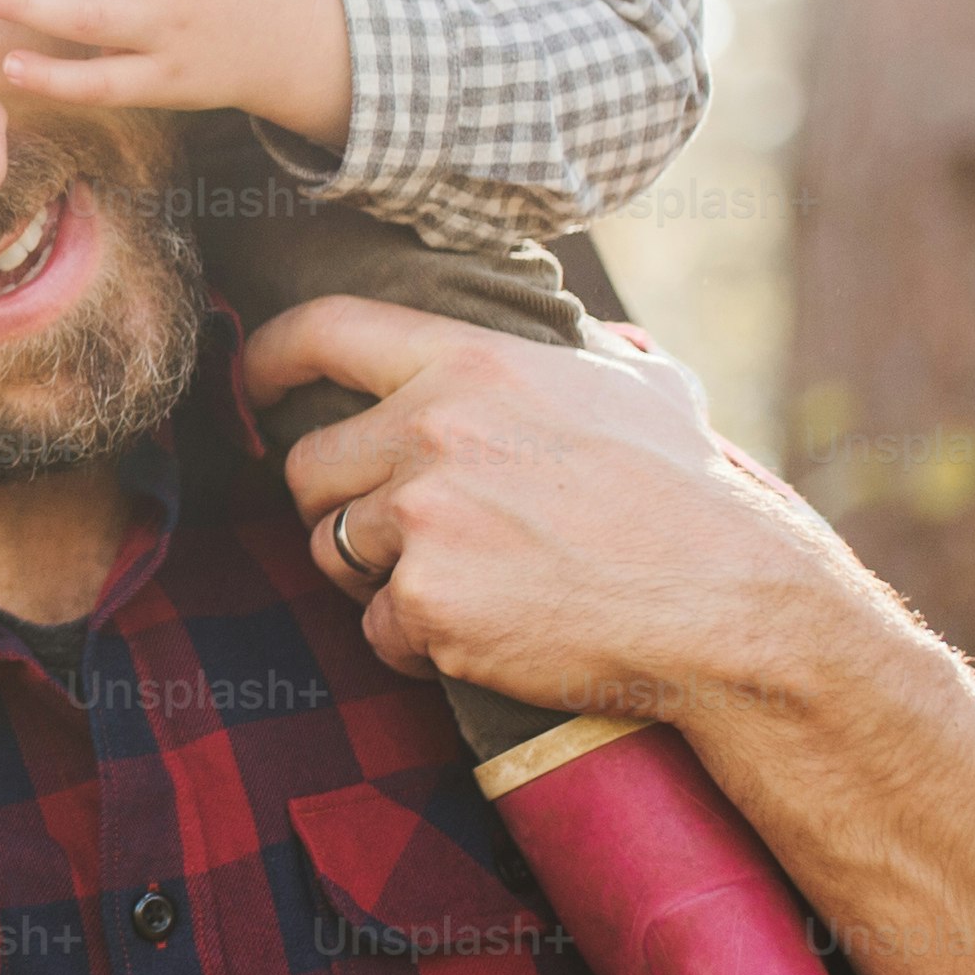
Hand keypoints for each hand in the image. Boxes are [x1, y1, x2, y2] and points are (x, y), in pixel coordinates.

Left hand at [242, 295, 837, 727]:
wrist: (724, 604)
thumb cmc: (696, 497)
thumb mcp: (650, 391)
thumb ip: (596, 355)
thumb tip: (602, 338)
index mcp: (473, 364)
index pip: (326, 331)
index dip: (269, 356)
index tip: (250, 382)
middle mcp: (432, 431)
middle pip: (306, 465)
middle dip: (336, 502)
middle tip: (400, 532)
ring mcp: (422, 520)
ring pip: (333, 550)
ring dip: (378, 576)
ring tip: (463, 584)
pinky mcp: (426, 603)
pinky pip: (377, 629)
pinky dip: (417, 643)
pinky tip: (486, 634)